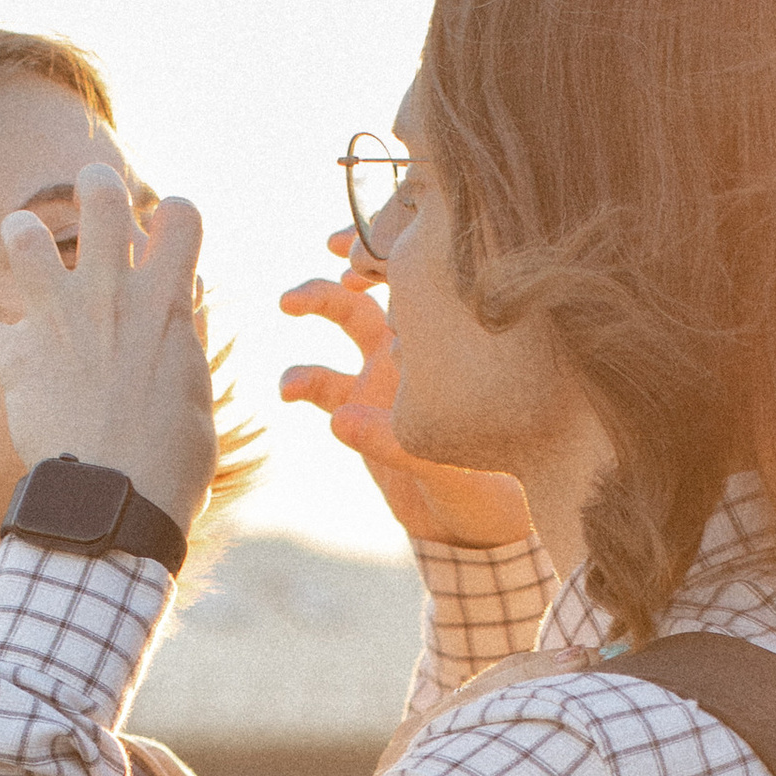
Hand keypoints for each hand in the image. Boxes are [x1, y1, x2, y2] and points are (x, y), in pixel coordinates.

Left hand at [0, 161, 218, 533]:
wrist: (114, 502)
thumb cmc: (170, 462)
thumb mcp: (193, 394)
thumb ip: (180, 342)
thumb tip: (181, 310)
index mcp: (166, 304)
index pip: (182, 217)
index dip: (174, 216)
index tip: (167, 231)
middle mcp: (110, 295)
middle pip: (100, 197)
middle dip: (96, 184)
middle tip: (94, 190)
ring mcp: (58, 319)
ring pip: (22, 237)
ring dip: (22, 236)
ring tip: (26, 244)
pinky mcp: (17, 355)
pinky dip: (2, 348)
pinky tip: (10, 365)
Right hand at [278, 235, 533, 548]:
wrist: (472, 529)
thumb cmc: (489, 489)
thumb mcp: (452, 464)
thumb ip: (395, 441)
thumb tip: (336, 420)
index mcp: (459, 340)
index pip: (431, 276)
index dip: (397, 248)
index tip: (365, 246)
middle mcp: (423, 343)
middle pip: (385, 278)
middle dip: (353, 258)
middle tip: (331, 252)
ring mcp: (387, 370)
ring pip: (348, 313)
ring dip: (316, 298)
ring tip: (287, 303)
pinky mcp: (359, 404)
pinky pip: (323, 381)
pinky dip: (302, 378)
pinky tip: (289, 392)